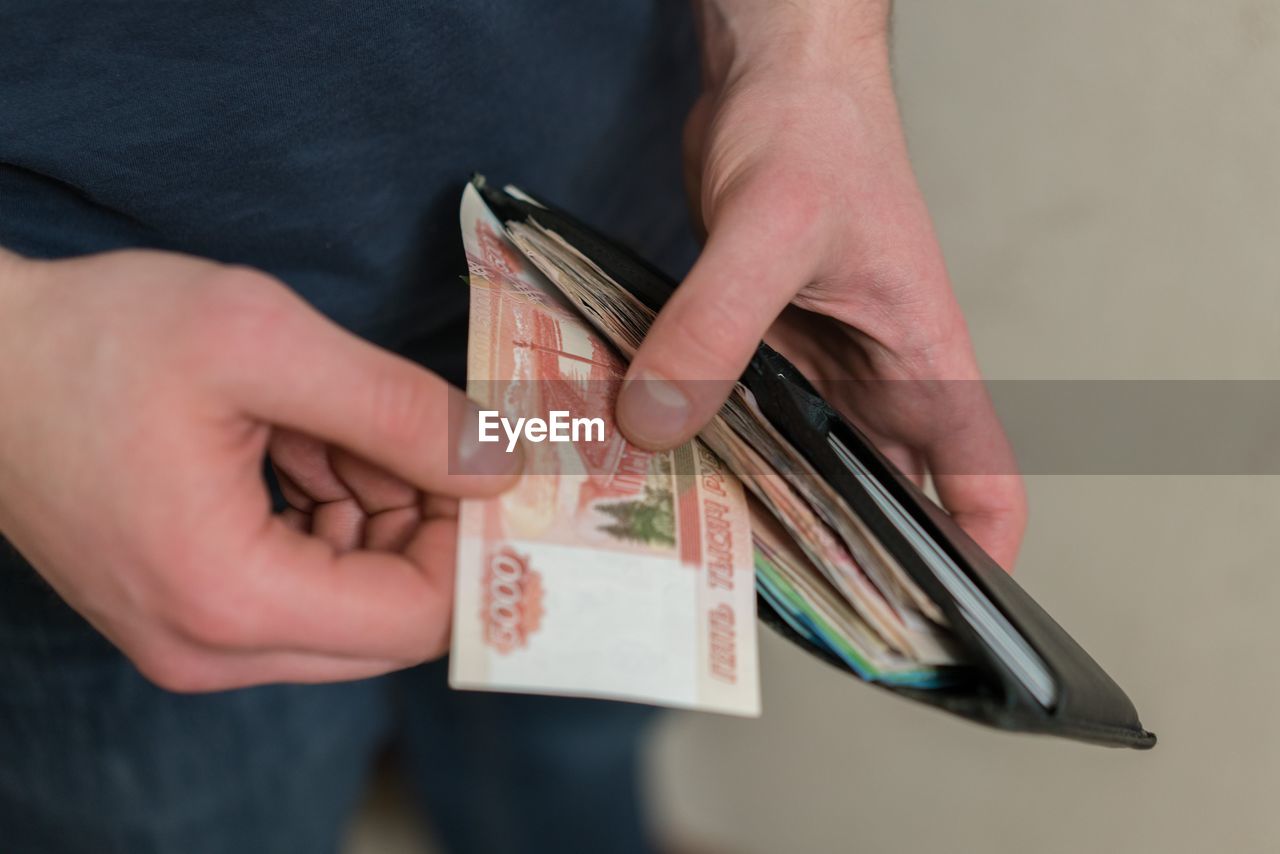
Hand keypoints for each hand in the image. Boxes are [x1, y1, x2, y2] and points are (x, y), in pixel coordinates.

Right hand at [0, 248, 519, 690]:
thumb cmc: (96, 341)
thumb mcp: (263, 342)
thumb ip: (397, 410)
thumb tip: (501, 465)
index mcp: (231, 599)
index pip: (419, 618)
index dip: (469, 538)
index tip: (481, 460)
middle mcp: (213, 650)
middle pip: (390, 617)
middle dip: (421, 519)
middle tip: (400, 427)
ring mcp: (196, 640)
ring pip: (354, 599)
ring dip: (375, 508)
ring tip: (330, 422)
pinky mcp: (190, 610)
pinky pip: (306, 584)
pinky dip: (331, 513)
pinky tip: (299, 440)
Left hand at [616, 0, 1025, 567]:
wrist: (775, 71)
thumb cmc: (819, 129)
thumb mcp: (772, 231)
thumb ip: (717, 327)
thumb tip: (654, 423)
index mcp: (924, 362)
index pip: (980, 481)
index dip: (976, 559)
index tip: (936, 626)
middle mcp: (874, 377)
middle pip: (874, 496)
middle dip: (837, 558)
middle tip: (771, 616)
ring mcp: (814, 363)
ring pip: (795, 461)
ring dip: (755, 502)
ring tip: (694, 558)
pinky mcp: (756, 341)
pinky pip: (736, 414)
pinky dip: (704, 444)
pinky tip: (652, 472)